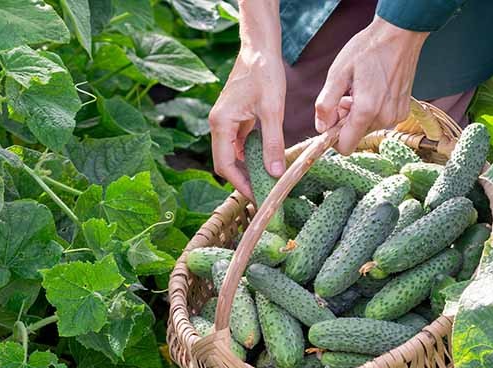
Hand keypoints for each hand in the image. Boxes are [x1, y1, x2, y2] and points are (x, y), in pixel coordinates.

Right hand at [209, 1, 285, 198]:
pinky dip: (249, 155)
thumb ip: (273, 143)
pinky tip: (264, 161)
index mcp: (221, 123)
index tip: (257, 196)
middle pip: (225, 162)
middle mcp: (217, 124)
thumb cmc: (264, 73)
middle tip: (262, 194)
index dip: (240, 184)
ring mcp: (224, 121)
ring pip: (231, 154)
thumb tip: (275, 173)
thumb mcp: (272, 110)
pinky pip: (238, 144)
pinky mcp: (233, 118)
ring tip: (265, 181)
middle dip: (242, 180)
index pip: (225, 165)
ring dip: (245, 169)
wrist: (259, 47)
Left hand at [315, 16, 428, 153]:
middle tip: (346, 95)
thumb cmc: (367, 50)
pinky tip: (372, 90)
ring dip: (357, 114)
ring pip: (366, 128)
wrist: (399, 34)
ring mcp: (396, 115)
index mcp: (366, 111)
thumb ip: (325, 104)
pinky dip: (371, 110)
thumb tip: (321, 128)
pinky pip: (379, 120)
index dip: (333, 137)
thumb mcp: (337, 73)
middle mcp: (384, 118)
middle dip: (345, 121)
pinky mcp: (403, 110)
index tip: (331, 118)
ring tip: (359, 90)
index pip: (345, 147)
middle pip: (355, 136)